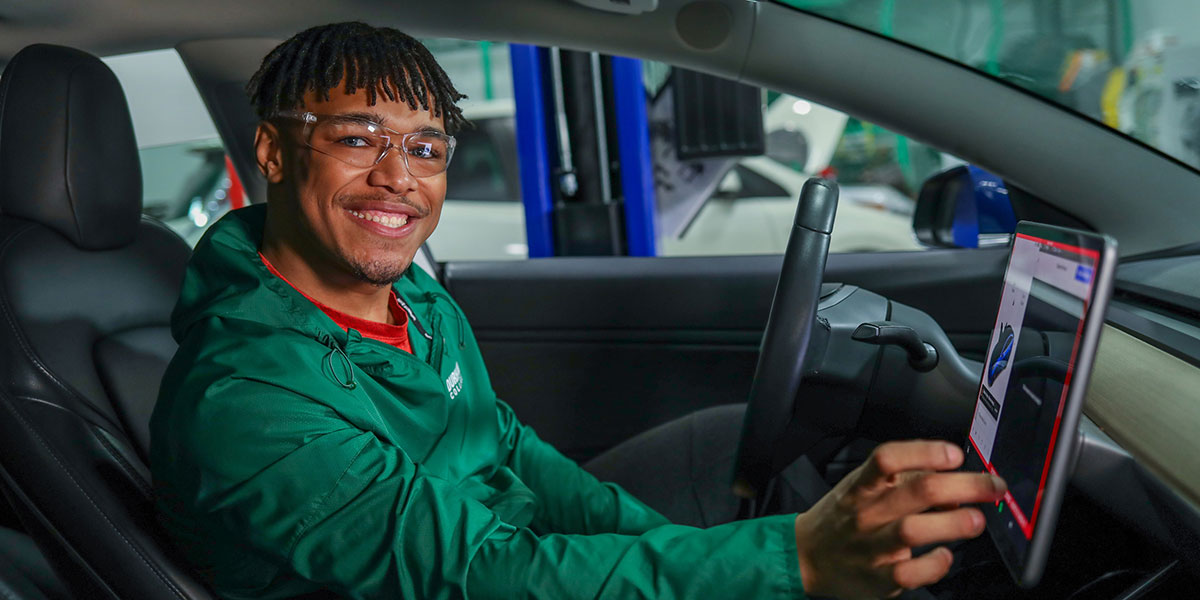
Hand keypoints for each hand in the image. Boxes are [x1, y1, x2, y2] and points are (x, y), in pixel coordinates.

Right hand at [792, 440, 1005, 598]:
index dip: (925, 452)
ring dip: (954, 523)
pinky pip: (911, 572)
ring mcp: (872, 546)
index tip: (954, 454)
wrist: (807, 557)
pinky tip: (945, 556)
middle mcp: (867, 512)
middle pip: (918, 490)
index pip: (888, 458)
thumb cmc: (844, 517)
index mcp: (862, 486)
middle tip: (993, 486)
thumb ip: (905, 480)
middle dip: (965, 485)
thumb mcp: (863, 487)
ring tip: (977, 520)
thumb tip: (954, 485)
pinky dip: (934, 564)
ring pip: (915, 530)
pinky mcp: (879, 577)